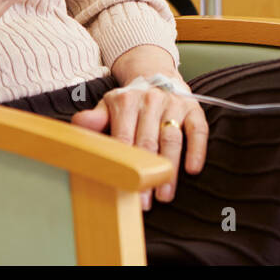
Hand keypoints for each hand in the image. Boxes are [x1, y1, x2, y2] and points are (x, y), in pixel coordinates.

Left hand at [71, 57, 208, 209]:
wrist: (154, 76)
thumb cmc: (129, 103)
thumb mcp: (107, 107)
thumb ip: (94, 119)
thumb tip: (80, 123)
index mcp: (126, 102)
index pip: (124, 139)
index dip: (125, 167)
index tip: (124, 190)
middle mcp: (151, 100)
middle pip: (148, 142)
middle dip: (146, 174)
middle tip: (144, 202)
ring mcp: (173, 104)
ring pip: (172, 139)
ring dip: (170, 169)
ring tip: (165, 194)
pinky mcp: (193, 108)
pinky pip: (198, 130)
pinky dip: (197, 149)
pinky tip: (192, 169)